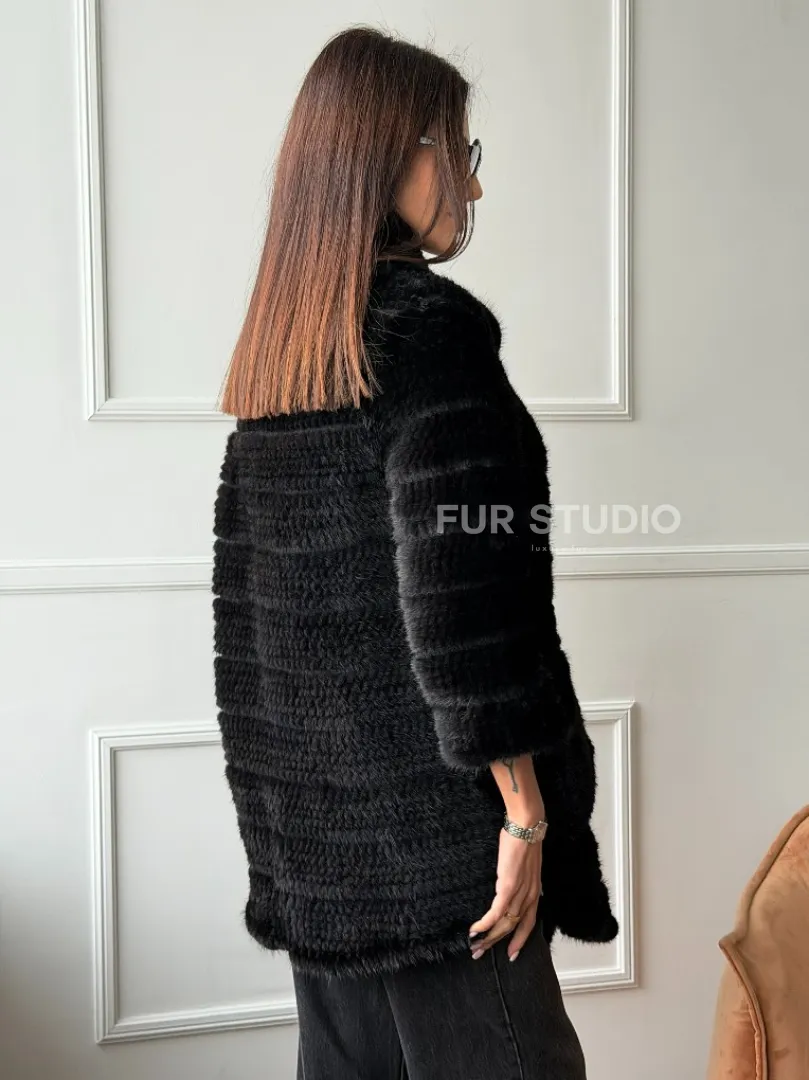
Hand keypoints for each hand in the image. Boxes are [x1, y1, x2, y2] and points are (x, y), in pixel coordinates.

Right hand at [468, 827, 542, 961]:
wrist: (527, 826)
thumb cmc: (523, 840)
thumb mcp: (526, 865)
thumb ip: (521, 879)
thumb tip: (511, 886)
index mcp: (535, 892)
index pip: (529, 923)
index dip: (520, 940)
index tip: (511, 954)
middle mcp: (530, 896)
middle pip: (514, 928)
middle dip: (497, 944)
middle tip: (481, 954)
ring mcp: (520, 892)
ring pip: (505, 924)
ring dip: (488, 937)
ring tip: (475, 946)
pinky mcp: (508, 886)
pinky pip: (496, 911)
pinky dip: (485, 923)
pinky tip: (475, 929)